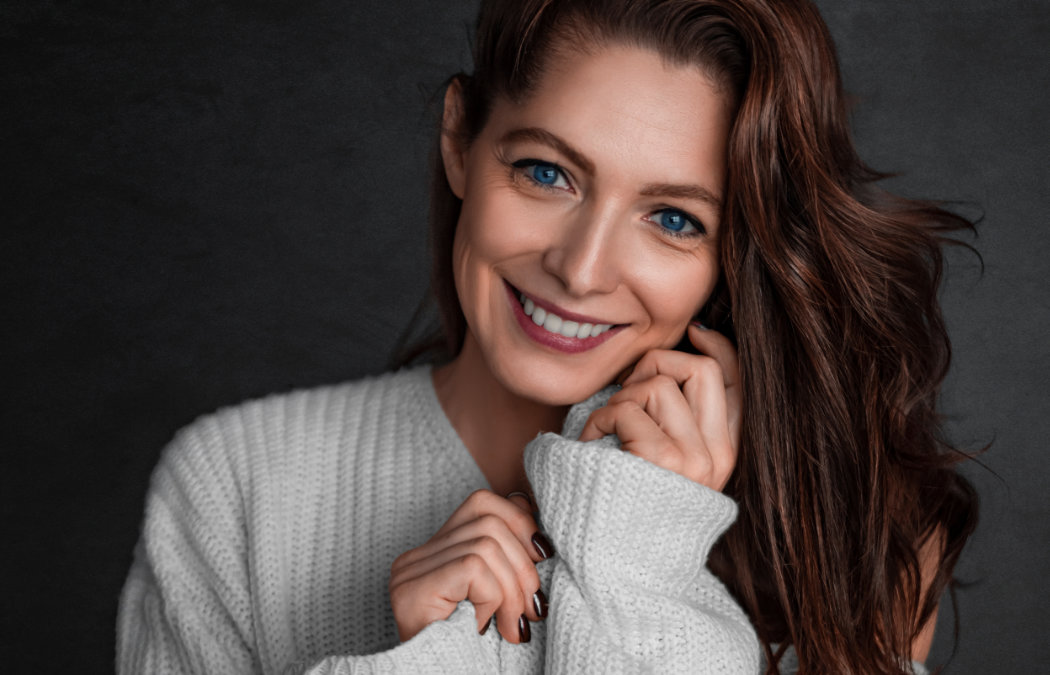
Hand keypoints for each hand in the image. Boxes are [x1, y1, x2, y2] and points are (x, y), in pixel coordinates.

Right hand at [388, 490, 551, 643]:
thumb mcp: (499, 595)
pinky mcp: (413, 588)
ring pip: (486, 545)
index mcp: (433, 552)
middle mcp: (414, 557)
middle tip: (532, 607)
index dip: (520, 521)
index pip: (482, 503)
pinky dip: (494, 597)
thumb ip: (506, 554)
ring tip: (514, 625)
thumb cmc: (474, 652)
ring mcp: (409, 571)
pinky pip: (474, 568)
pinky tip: (491, 626)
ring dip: (513, 589)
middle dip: (523, 563)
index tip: (543, 555)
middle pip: (489, 519)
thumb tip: (530, 505)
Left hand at [579, 323, 740, 490]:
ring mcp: (694, 458)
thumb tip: (681, 352)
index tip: (693, 331)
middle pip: (700, 368)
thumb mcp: (665, 460)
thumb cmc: (627, 504)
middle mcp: (717, 455)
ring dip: (619, 397)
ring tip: (605, 429)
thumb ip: (678, 417)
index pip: (738, 382)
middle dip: (656, 364)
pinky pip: (627, 407)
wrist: (616, 564)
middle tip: (628, 390)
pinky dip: (598, 418)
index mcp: (724, 452)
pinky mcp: (663, 459)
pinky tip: (590, 443)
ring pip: (658, 383)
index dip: (718, 345)